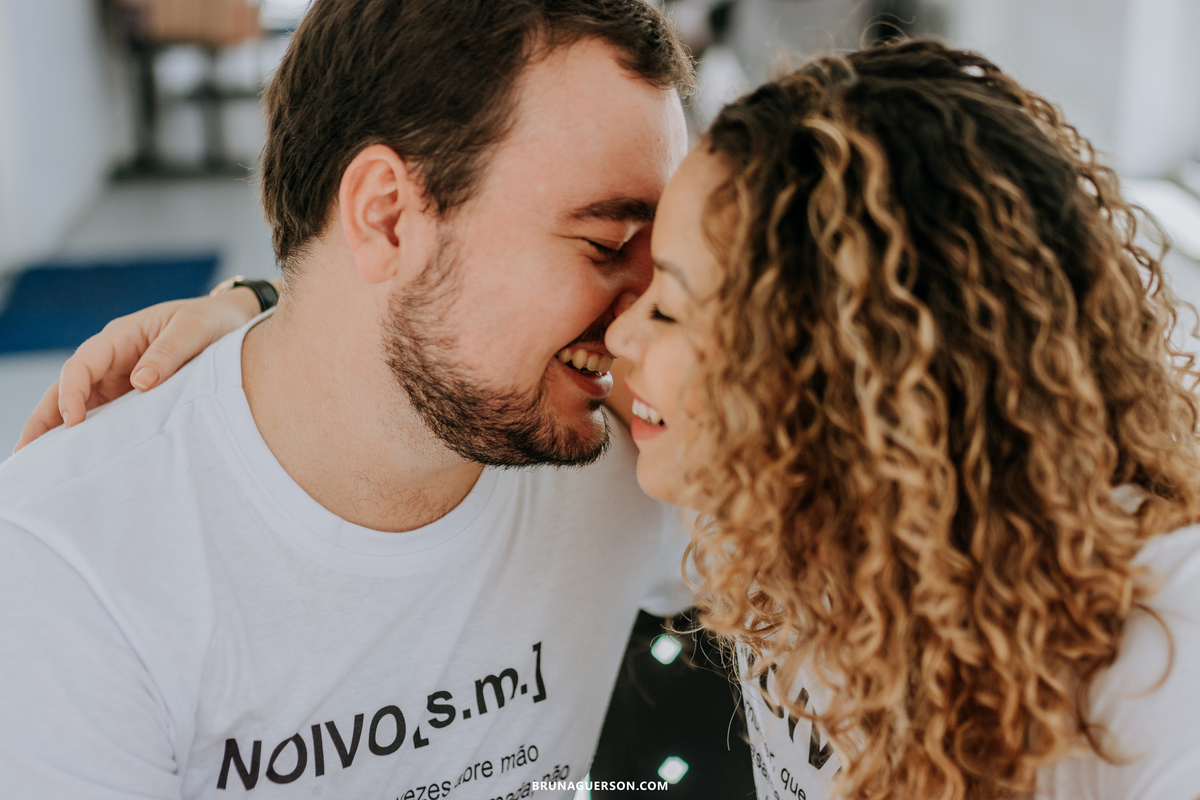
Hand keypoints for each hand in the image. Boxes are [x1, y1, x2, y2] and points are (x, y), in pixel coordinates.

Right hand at [13, 287, 262, 452]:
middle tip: (25, 453)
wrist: (231, 322)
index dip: (72, 392)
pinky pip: (107, 416)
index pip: (82, 365)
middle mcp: (113, 359)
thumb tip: (140, 383)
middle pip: (68, 388)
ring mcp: (120, 379)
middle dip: (44, 419)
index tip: (73, 420)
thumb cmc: (210, 321)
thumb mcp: (192, 329)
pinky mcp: (133, 396)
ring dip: (60, 432)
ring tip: (40, 467)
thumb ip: (168, 353)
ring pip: (82, 406)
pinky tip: (80, 460)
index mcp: (120, 337)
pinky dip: (90, 435)